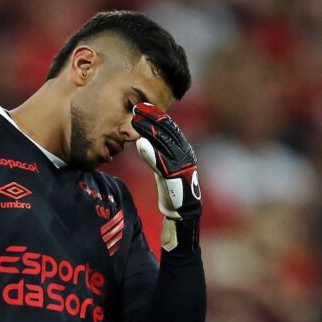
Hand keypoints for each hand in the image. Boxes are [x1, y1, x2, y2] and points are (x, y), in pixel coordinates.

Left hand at [132, 102, 201, 251]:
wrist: (183, 215)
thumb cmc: (172, 194)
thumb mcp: (164, 171)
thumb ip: (155, 156)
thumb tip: (141, 141)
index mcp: (185, 152)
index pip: (170, 129)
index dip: (157, 116)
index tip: (143, 106)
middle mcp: (186, 157)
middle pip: (168, 133)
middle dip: (153, 119)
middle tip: (137, 108)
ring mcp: (182, 168)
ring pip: (164, 145)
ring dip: (150, 132)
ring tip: (136, 121)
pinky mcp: (175, 180)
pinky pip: (161, 164)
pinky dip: (151, 153)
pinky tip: (140, 143)